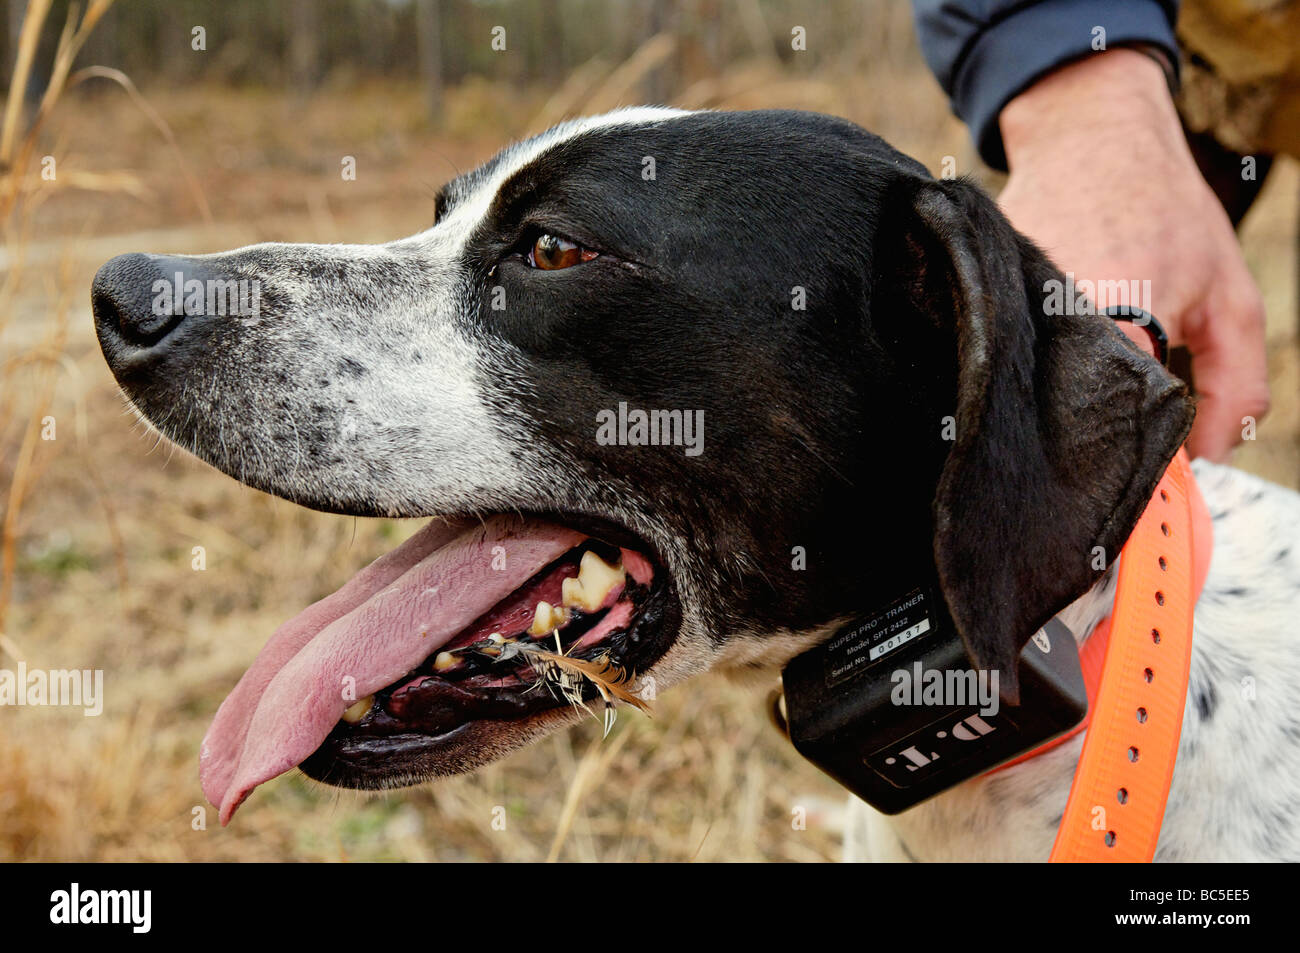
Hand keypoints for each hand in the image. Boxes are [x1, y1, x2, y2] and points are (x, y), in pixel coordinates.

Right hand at [998, 48, 1268, 461]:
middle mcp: (1051, 317)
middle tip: (1086, 485)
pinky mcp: (974, 296)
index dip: (1123, 476)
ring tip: (1052, 419)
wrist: (1088, 134)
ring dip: (1039, 414)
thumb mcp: (1228, 294)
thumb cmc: (1163, 208)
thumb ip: (1236, 384)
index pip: (1115, 431)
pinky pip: (993, 358)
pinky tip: (1025, 371)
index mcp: (1119, 318)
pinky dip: (1012, 375)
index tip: (1128, 515)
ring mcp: (1002, 305)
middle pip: (1056, 422)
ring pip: (1018, 394)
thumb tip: (1205, 458)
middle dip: (1075, 454)